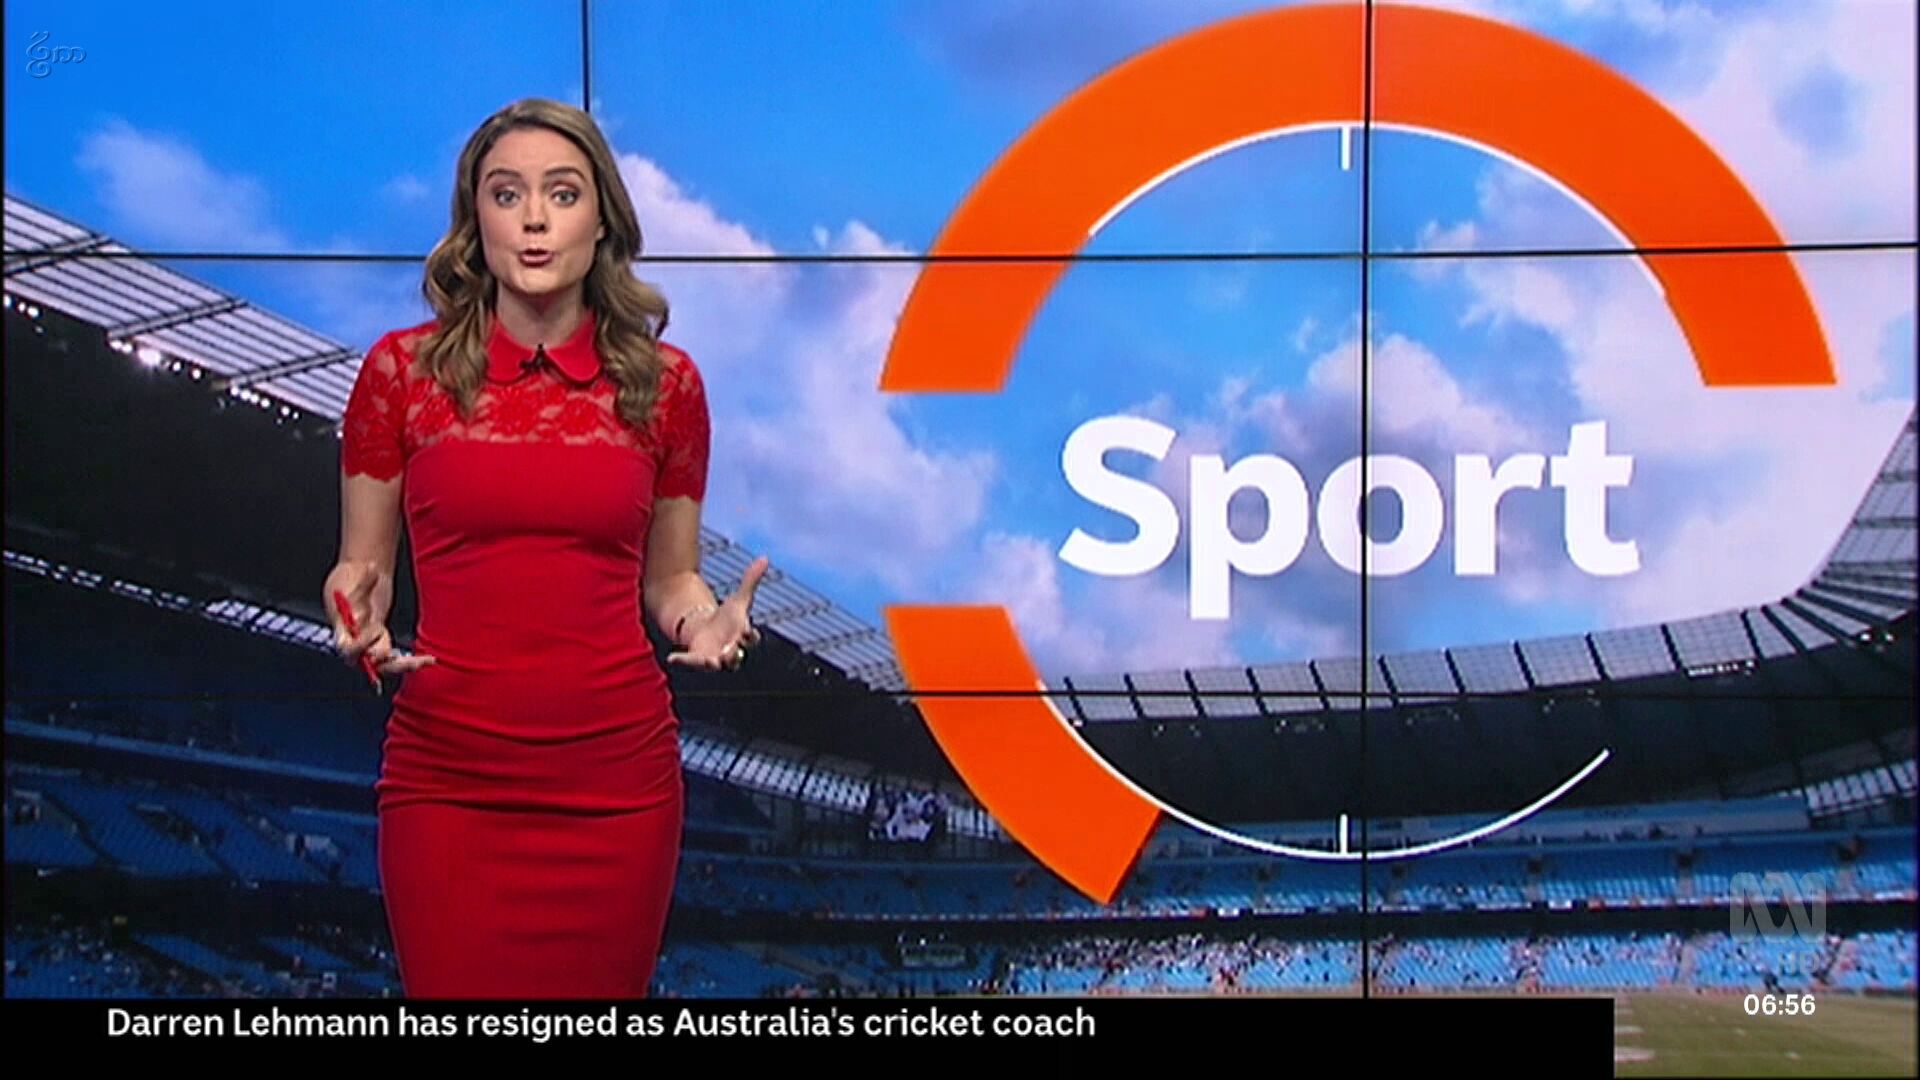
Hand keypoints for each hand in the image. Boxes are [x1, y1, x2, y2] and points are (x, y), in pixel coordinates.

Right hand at [323, 560, 436, 677]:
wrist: (354, 586)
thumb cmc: (349, 585)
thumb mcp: (353, 581)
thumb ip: (364, 580)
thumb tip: (373, 569)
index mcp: (342, 634)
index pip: (348, 649)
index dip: (361, 644)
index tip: (376, 628)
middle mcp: (354, 646)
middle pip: (368, 663)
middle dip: (384, 660)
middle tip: (395, 654)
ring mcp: (369, 648)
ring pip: (386, 665)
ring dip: (404, 664)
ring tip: (424, 661)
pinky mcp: (382, 645)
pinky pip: (396, 660)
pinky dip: (411, 661)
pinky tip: (429, 659)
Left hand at [667, 556, 768, 671]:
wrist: (708, 630)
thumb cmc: (727, 618)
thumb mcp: (739, 599)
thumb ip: (751, 580)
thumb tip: (765, 557)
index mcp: (743, 637)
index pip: (751, 638)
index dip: (750, 636)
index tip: (746, 631)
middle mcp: (731, 651)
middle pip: (736, 656)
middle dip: (734, 654)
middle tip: (730, 649)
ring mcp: (714, 658)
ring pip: (716, 664)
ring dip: (714, 662)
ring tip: (713, 660)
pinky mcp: (697, 659)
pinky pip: (691, 662)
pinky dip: (682, 661)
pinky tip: (672, 657)